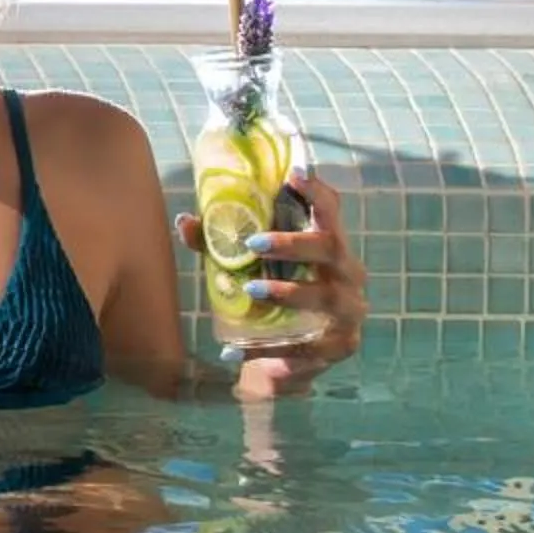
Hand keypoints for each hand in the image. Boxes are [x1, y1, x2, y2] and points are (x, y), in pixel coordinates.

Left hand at [175, 167, 368, 398]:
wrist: (279, 359)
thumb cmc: (268, 298)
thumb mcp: (244, 267)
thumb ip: (216, 243)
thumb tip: (185, 221)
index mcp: (329, 247)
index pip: (330, 212)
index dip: (317, 192)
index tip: (294, 173)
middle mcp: (347, 274)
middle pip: (332, 248)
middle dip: (294, 243)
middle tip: (255, 242)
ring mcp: (349, 311)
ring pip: (326, 296)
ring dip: (289, 292)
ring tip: (253, 289)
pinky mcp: (340, 346)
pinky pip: (311, 346)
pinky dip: (276, 347)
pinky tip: (240, 350)